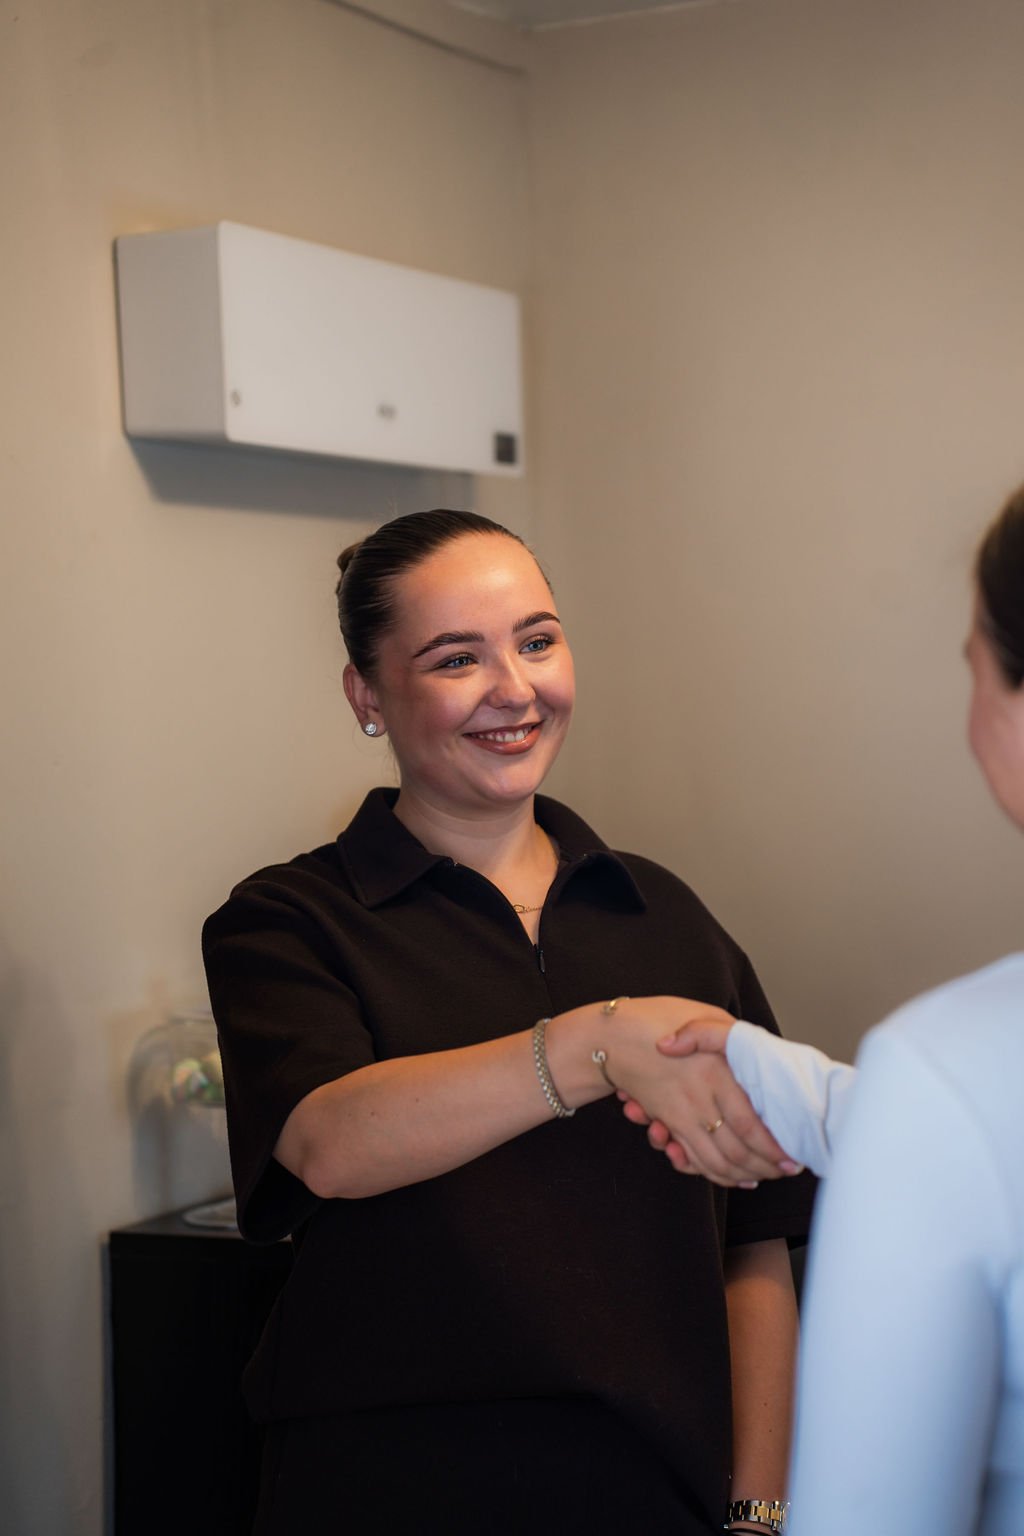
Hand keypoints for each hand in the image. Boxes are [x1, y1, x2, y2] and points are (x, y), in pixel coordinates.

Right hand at [595, 998, 796, 1187]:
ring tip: (765, 1176)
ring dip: (742, 1176)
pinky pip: (694, 1158)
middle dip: (765, 1167)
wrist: (612, 1036)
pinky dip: (715, 1174)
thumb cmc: (658, 1018)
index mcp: (716, 1071)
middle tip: (786, 1170)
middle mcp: (700, 1098)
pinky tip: (735, 1177)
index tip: (792, 1156)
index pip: (749, 1124)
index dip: (772, 1147)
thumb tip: (754, 1051)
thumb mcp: (702, 1013)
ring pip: (715, 1161)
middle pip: (736, 1150)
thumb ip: (729, 1035)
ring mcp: (681, 1114)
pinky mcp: (668, 1122)